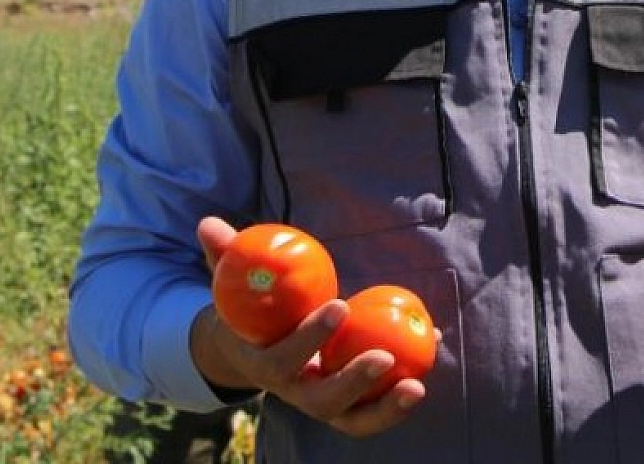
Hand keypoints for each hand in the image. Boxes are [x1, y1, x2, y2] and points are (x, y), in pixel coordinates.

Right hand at [192, 216, 425, 437]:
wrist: (252, 350)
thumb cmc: (249, 307)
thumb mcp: (233, 282)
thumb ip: (225, 254)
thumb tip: (208, 222)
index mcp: (264, 365)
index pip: (282, 360)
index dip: (308, 338)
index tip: (337, 305)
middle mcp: (294, 392)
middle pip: (321, 402)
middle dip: (353, 383)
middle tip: (384, 355)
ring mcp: (322, 404)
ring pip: (353, 420)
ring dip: (385, 408)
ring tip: (417, 385)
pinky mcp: (348, 405)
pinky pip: (376, 407)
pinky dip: (402, 390)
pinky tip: (435, 349)